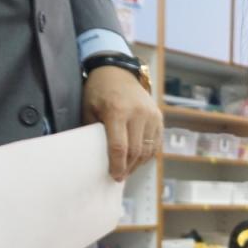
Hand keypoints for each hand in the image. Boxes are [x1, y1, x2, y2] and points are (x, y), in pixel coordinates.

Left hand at [82, 66, 162, 180]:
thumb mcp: (89, 109)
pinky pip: (155, 143)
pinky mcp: (158, 117)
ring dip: (137, 163)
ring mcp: (151, 115)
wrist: (117, 71)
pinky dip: (147, 155)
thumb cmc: (99, 91)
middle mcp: (138, 113)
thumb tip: (97, 158)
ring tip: (128, 169)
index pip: (120, 147)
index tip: (114, 176)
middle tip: (120, 176)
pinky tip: (137, 159)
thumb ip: (94, 133)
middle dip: (127, 167)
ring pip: (147, 150)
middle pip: (136, 151)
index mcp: (118, 111)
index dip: (118, 165)